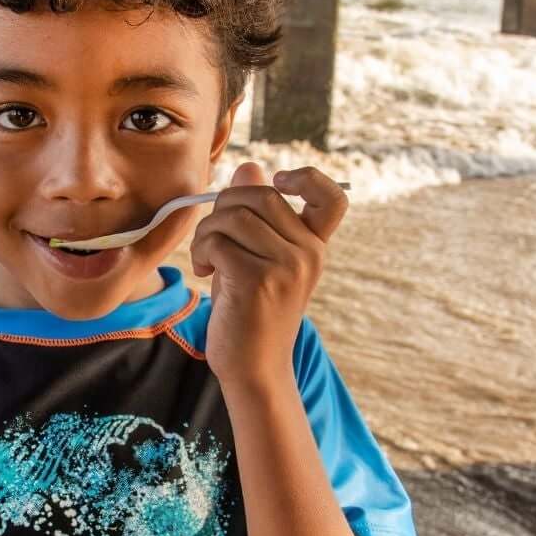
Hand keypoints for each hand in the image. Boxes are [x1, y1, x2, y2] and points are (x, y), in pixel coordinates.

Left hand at [189, 162, 347, 390]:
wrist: (253, 368)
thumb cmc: (251, 311)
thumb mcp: (257, 257)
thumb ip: (255, 214)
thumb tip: (249, 167)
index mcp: (315, 246)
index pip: (333, 197)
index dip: (307, 178)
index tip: (276, 184)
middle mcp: (308, 253)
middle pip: (261, 196)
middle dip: (224, 207)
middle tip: (213, 236)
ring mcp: (287, 266)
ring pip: (233, 216)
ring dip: (206, 232)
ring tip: (205, 257)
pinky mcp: (258, 280)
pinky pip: (218, 240)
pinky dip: (202, 251)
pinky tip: (204, 271)